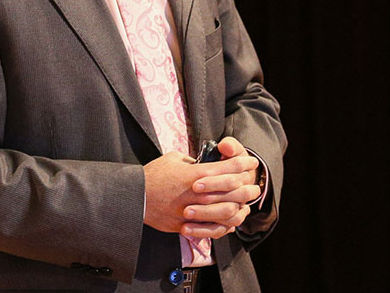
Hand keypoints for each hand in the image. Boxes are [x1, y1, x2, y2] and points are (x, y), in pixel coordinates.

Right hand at [143, 138, 259, 238]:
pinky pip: (213, 229)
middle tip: (255, 184)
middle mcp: (198, 193)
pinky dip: (225, 226)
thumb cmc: (153, 175)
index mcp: (196, 174)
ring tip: (246, 205)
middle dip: (247, 186)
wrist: (134, 197)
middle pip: (233, 190)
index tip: (251, 162)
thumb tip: (202, 164)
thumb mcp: (173, 159)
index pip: (228, 167)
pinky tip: (231, 222)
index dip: (243, 163)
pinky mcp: (187, 225)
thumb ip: (192, 162)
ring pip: (227, 211)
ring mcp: (194, 211)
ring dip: (241, 207)